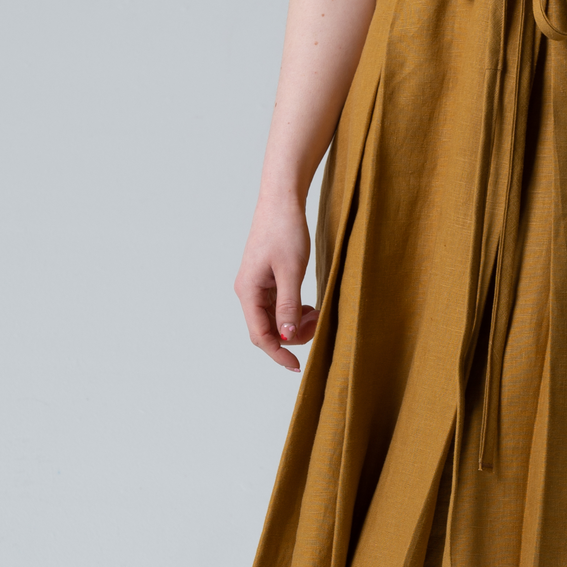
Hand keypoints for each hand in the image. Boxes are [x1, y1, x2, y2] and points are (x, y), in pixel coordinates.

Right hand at [234, 194, 317, 370]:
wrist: (282, 201)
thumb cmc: (285, 231)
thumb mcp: (291, 270)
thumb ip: (288, 305)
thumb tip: (287, 335)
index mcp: (248, 291)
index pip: (260, 335)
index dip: (279, 353)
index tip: (298, 365)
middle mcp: (248, 291)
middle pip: (267, 329)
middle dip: (293, 335)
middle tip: (319, 325)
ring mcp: (256, 285)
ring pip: (274, 318)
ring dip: (295, 322)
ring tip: (317, 313)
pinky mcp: (266, 278)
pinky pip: (278, 305)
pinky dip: (294, 310)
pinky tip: (309, 306)